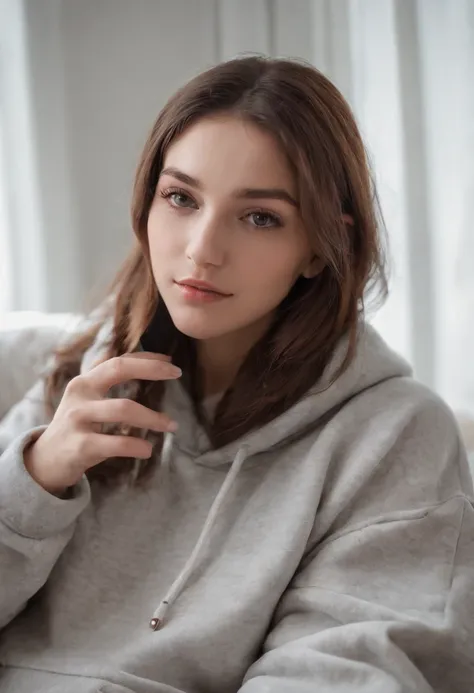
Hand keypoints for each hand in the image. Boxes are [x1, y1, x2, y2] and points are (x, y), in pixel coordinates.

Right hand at [24, 352, 180, 494]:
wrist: (43, 463)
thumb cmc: (75, 429)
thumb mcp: (86, 402)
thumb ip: (108, 386)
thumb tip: (148, 367)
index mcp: (85, 382)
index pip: (118, 360)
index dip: (146, 358)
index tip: (171, 360)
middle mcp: (80, 395)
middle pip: (119, 369)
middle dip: (152, 368)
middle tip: (177, 373)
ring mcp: (78, 419)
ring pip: (123, 409)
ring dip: (153, 417)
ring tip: (172, 426)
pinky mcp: (80, 446)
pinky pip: (117, 443)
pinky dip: (137, 446)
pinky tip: (148, 450)